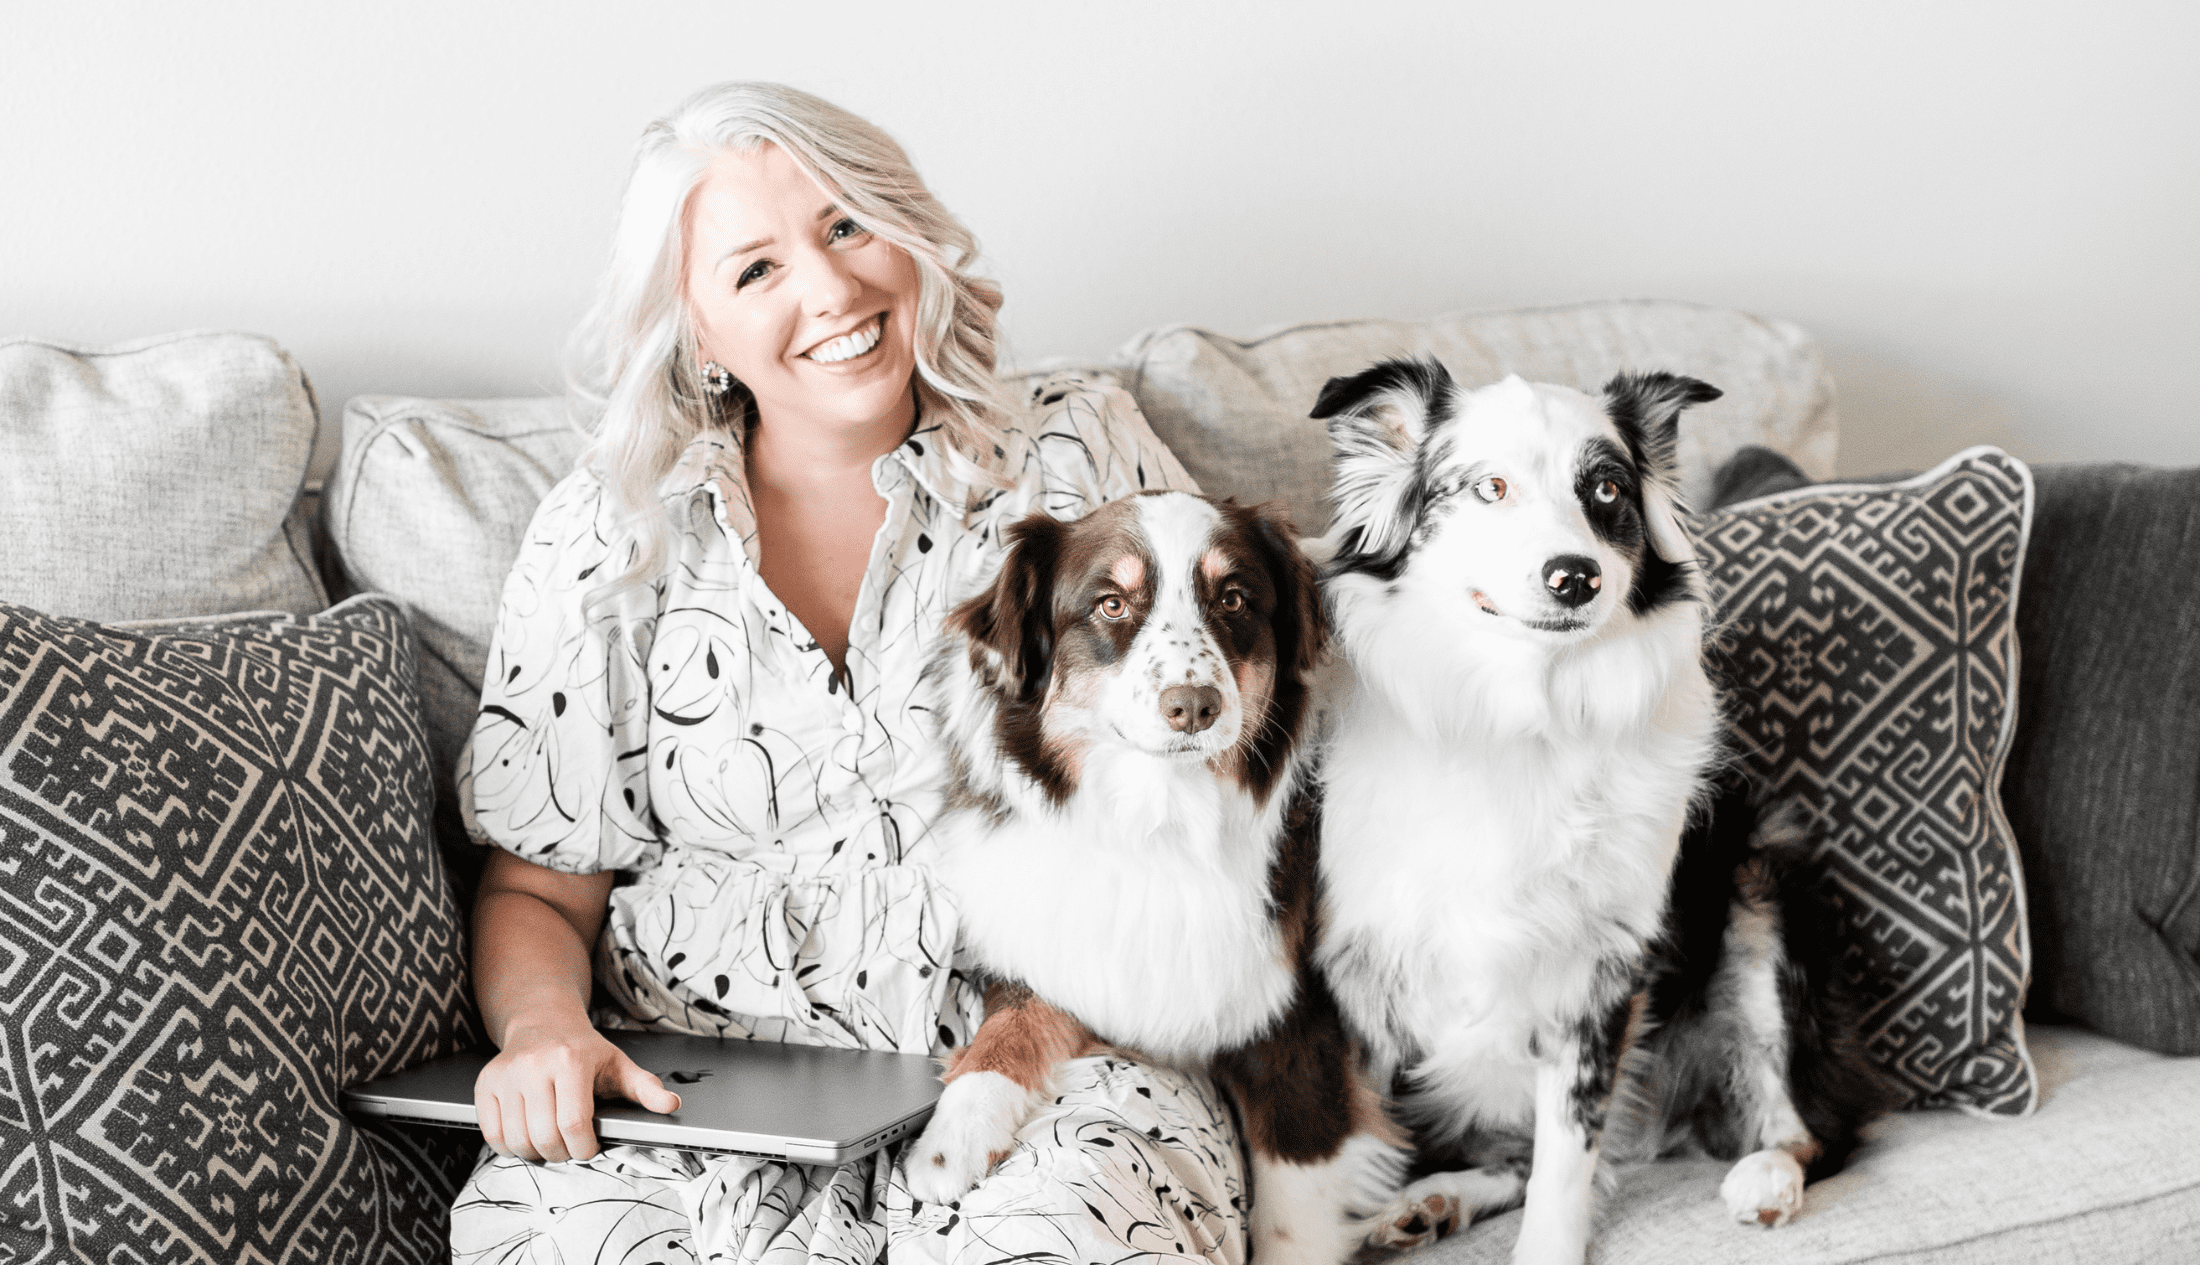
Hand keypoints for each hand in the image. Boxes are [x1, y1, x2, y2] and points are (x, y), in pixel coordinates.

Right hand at [473, 1016, 681, 1161]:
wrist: (542, 1022)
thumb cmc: (583, 1050)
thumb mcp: (618, 1064)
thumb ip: (646, 1088)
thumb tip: (671, 1105)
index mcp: (570, 1061)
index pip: (574, 1124)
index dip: (584, 1148)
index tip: (589, 1148)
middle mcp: (534, 1066)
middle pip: (545, 1137)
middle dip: (561, 1154)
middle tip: (570, 1148)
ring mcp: (506, 1075)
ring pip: (517, 1140)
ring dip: (536, 1153)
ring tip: (550, 1142)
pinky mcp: (485, 1085)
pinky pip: (492, 1134)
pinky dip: (509, 1147)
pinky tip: (526, 1136)